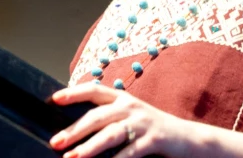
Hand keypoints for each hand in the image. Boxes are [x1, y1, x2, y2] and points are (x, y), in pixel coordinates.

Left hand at [48, 82, 194, 157]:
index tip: (55, 99)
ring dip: (90, 147)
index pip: (95, 90)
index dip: (75, 93)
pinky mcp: (153, 140)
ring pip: (111, 134)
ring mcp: (143, 123)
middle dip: (76, 129)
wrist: (188, 138)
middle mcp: (131, 107)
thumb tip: (76, 129)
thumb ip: (109, 117)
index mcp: (123, 98)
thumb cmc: (152, 129)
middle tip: (56, 142)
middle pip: (98, 115)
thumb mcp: (131, 116)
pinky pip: (130, 152)